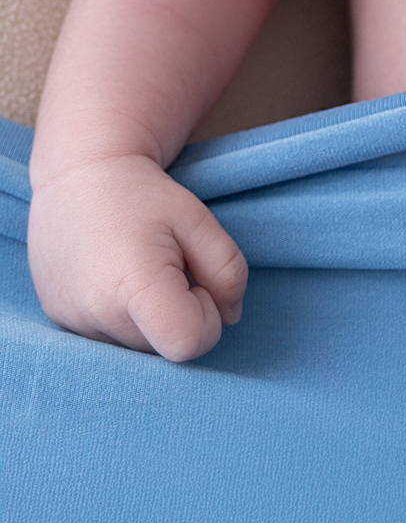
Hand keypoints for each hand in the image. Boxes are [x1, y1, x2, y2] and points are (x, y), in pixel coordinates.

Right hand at [27, 153, 246, 361]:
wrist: (79, 173)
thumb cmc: (143, 194)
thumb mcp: (198, 220)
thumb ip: (228, 270)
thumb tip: (229, 317)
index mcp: (133, 287)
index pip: (188, 343)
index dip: (206, 316)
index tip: (194, 277)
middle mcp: (96, 315)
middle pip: (164, 349)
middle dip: (179, 313)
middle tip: (165, 264)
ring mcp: (72, 322)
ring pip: (137, 347)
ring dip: (149, 317)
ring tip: (136, 268)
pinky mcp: (58, 320)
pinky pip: (108, 338)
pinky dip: (121, 316)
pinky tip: (113, 276)